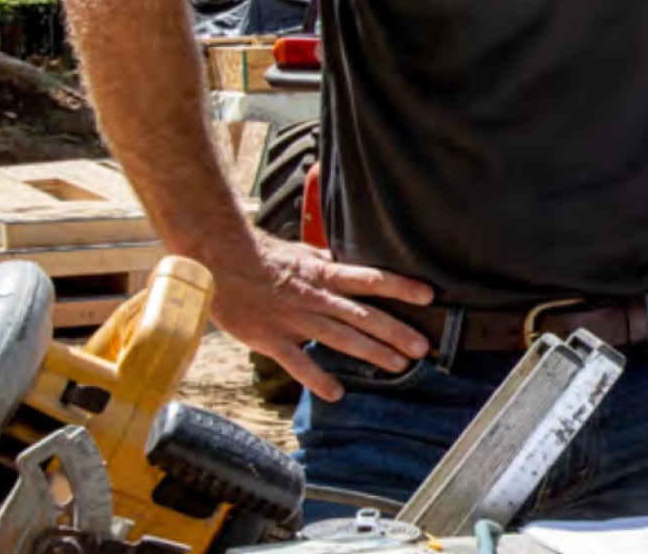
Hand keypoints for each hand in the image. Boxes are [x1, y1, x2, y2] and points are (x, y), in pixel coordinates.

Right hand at [207, 232, 435, 403]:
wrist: (219, 261)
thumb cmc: (262, 256)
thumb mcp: (303, 254)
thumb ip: (328, 263)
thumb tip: (349, 263)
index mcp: (325, 275)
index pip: (371, 279)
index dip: (400, 287)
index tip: (428, 295)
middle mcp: (316, 298)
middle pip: (363, 315)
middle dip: (395, 331)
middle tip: (423, 347)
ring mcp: (295, 320)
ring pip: (340, 339)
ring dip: (372, 353)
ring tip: (399, 366)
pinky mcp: (272, 339)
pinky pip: (298, 362)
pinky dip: (317, 379)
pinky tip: (337, 394)